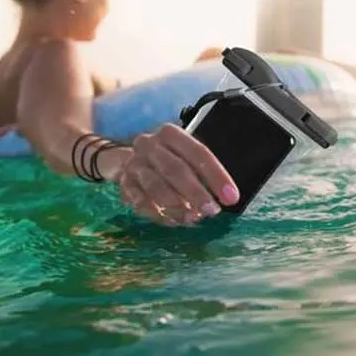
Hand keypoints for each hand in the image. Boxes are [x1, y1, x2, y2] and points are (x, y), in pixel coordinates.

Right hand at [113, 124, 239, 226]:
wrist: (125, 159)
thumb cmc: (167, 158)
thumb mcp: (184, 155)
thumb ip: (202, 172)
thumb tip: (224, 197)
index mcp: (170, 134)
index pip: (198, 153)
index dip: (216, 176)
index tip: (231, 197)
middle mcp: (149, 145)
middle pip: (175, 169)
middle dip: (196, 193)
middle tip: (212, 211)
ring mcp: (134, 164)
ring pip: (155, 186)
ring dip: (177, 206)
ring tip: (193, 218)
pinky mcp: (124, 184)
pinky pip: (141, 202)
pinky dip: (160, 214)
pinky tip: (175, 221)